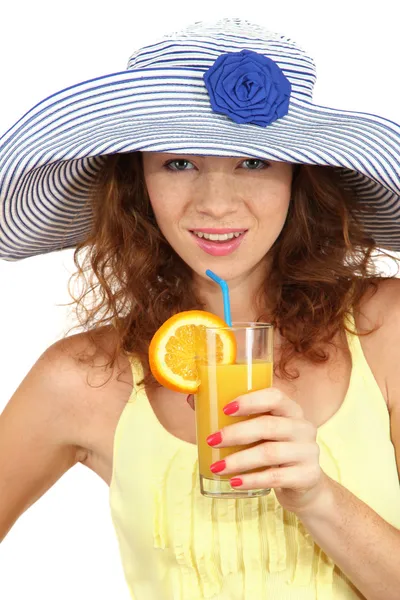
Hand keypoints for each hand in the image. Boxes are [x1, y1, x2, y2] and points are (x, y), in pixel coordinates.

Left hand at [188, 388, 327, 513]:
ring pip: (270, 453)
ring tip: (217, 468)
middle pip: (269, 425)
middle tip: (212, 440)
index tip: (224, 409)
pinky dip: (252, 480)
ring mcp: (308, 452)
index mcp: (290, 409)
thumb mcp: (259, 431)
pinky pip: (276, 477)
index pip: (275, 396)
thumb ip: (232, 416)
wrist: (304, 485)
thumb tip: (191, 399)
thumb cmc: (272, 449)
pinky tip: (235, 482)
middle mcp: (303, 427)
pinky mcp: (308, 476)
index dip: (250, 401)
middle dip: (236, 433)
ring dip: (239, 460)